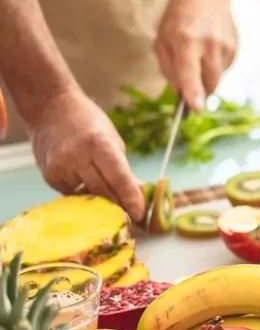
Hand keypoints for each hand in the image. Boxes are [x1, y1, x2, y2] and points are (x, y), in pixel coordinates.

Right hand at [27, 88, 145, 221]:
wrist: (49, 108)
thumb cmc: (88, 122)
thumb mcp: (112, 140)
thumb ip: (123, 168)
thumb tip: (138, 194)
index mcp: (99, 144)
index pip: (118, 177)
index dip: (131, 198)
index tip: (141, 214)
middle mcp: (77, 157)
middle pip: (103, 192)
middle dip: (120, 208)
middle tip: (135, 221)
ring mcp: (60, 168)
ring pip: (88, 197)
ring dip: (103, 205)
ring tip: (117, 210)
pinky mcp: (49, 177)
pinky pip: (73, 194)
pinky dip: (85, 196)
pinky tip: (90, 190)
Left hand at [155, 0, 236, 110]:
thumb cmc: (178, 16)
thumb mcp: (162, 39)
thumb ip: (169, 67)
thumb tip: (181, 92)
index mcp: (185, 41)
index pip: (190, 73)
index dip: (194, 93)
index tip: (196, 108)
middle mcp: (209, 44)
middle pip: (209, 83)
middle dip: (200, 90)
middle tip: (190, 84)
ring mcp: (226, 45)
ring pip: (218, 78)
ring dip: (206, 76)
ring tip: (199, 55)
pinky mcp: (236, 46)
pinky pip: (224, 68)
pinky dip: (215, 66)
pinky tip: (209, 49)